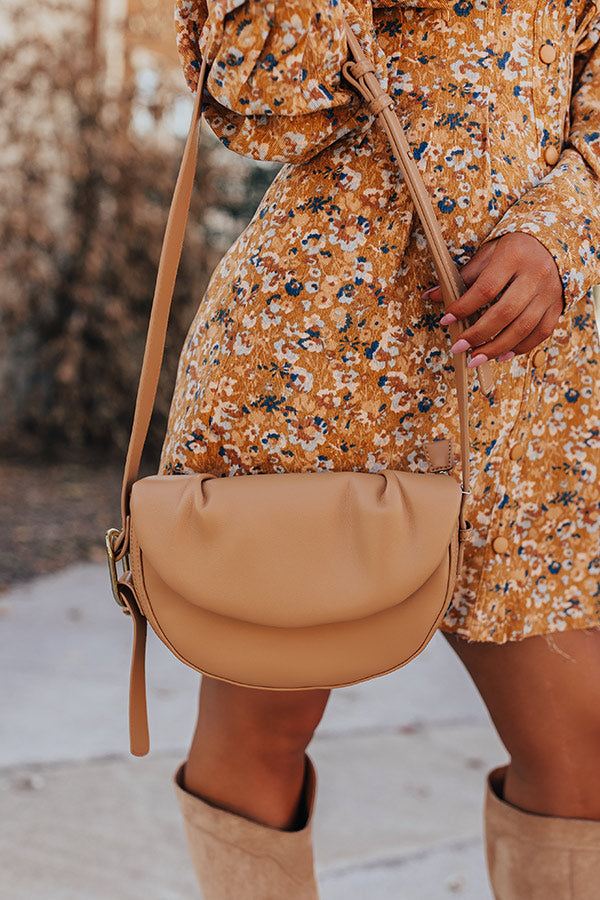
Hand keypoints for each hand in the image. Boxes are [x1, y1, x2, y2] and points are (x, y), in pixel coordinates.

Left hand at [423, 232, 563, 366]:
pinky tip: (502, 355)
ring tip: (475, 359)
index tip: (446, 320)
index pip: (486, 288)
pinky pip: (541, 333)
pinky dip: (520, 348)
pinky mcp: (557, 306)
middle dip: (479, 334)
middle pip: (506, 312)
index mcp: (514, 256)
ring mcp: (549, 292)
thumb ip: (462, 277)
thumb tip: (430, 296)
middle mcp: (536, 274)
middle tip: (458, 348)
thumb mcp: (487, 254)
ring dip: (497, 348)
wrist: (552, 244)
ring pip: (524, 327)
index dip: (464, 306)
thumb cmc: (512, 250)